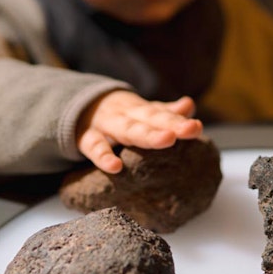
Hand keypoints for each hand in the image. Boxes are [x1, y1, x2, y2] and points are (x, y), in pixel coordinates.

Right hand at [75, 91, 203, 172]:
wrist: (75, 106)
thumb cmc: (118, 115)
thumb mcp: (140, 112)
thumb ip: (164, 112)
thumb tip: (189, 106)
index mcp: (140, 109)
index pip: (162, 114)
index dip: (179, 121)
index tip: (196, 128)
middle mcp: (126, 114)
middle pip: (150, 118)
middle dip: (171, 124)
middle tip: (192, 129)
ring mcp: (106, 125)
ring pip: (128, 128)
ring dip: (148, 134)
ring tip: (167, 140)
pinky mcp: (87, 138)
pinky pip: (95, 147)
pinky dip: (103, 156)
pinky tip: (115, 167)